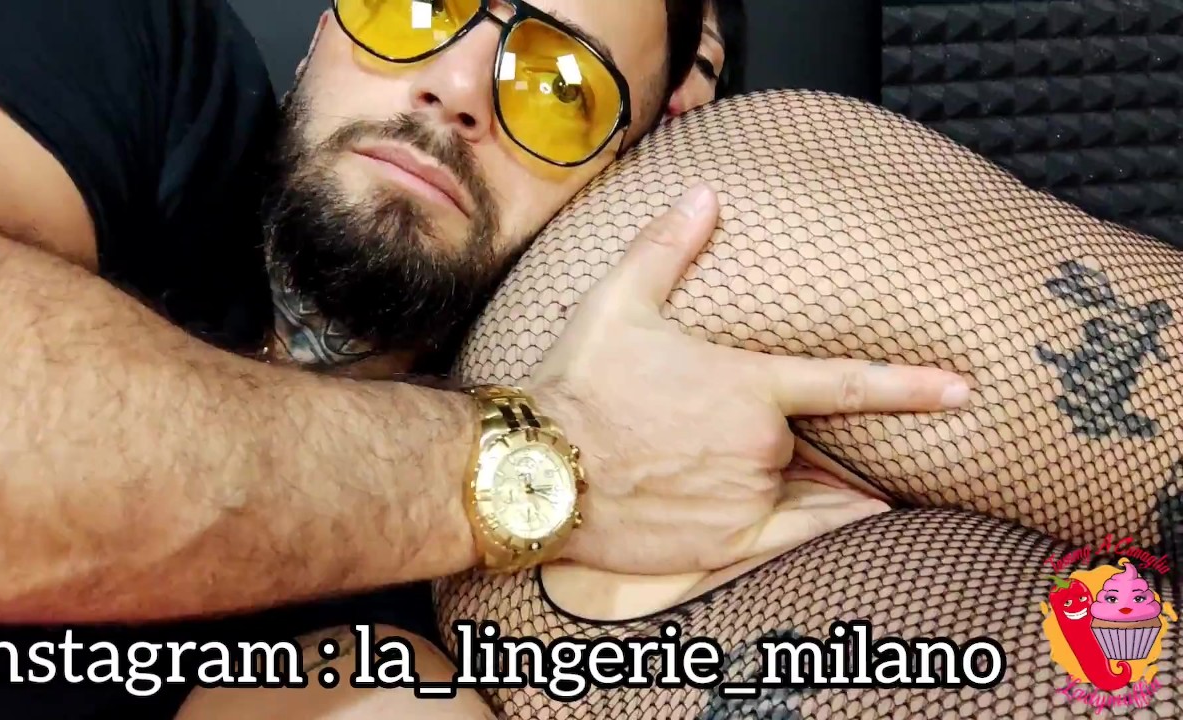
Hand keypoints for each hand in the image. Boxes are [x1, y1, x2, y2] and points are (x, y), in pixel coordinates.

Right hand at [527, 184, 970, 575]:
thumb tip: (703, 193)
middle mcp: (759, 446)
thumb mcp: (619, 302)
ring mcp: (745, 499)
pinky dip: (823, 528)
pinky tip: (849, 521)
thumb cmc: (578, 382)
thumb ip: (668, 248)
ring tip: (786, 473)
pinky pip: (792, 538)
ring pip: (796, 488)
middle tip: (742, 431)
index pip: (848, 383)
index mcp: (747, 385)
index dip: (911, 386)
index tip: (963, 390)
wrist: (537, 470)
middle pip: (803, 442)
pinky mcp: (723, 544)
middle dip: (789, 435)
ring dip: (805, 481)